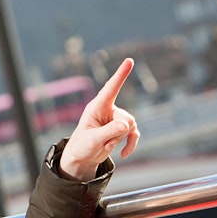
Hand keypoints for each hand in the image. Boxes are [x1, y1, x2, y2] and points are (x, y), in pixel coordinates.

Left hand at [60, 58, 140, 180]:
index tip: (129, 60)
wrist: (82, 157)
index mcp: (97, 106)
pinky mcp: (121, 129)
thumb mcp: (93, 140)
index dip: (121, 74)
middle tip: (104, 143)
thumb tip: (126, 126)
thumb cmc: (82, 146)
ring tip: (105, 146)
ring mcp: (115, 119)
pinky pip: (134, 133)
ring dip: (120, 140)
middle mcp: (108, 109)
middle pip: (125, 118)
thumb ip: (109, 132)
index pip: (111, 88)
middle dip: (118, 133)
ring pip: (130, 126)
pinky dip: (131, 144)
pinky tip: (124, 154)